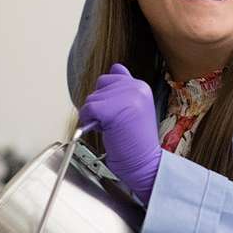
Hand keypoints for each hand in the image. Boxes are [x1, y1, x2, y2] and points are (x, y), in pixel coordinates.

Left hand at [78, 64, 161, 203]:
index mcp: (141, 87)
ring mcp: (125, 98)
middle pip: (101, 84)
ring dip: (95, 115)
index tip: (116, 110)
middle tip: (115, 122)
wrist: (144, 164)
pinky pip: (88, 109)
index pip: (114, 74)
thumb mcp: (134, 109)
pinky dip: (89, 122)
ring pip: (92, 97)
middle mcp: (136, 88)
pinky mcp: (113, 110)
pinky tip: (105, 131)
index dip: (109, 94)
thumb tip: (114, 69)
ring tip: (113, 128)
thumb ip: (124, 90)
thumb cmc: (136, 143)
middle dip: (101, 103)